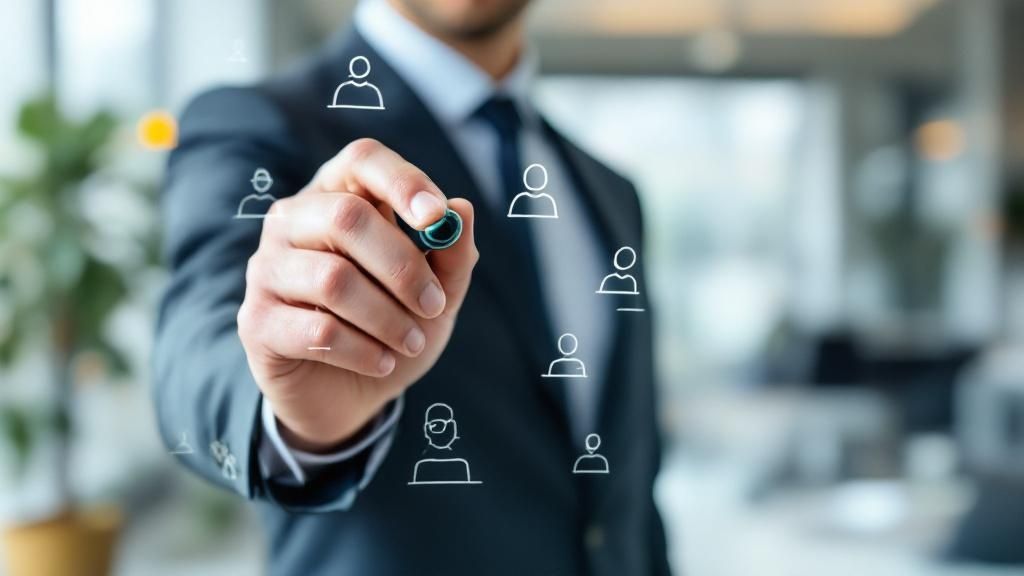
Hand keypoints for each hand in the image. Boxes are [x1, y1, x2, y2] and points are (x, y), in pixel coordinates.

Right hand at [238, 138, 478, 452]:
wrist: (351, 396)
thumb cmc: (392, 327)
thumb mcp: (437, 294)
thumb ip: (452, 255)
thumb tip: (462, 210)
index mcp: (339, 196)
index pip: (362, 160)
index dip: (402, 181)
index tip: (436, 216)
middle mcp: (293, 221)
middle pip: (346, 217)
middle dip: (403, 268)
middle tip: (435, 305)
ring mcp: (266, 269)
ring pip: (334, 279)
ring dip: (388, 318)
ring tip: (412, 343)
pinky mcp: (256, 321)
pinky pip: (318, 330)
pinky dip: (365, 351)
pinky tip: (383, 362)